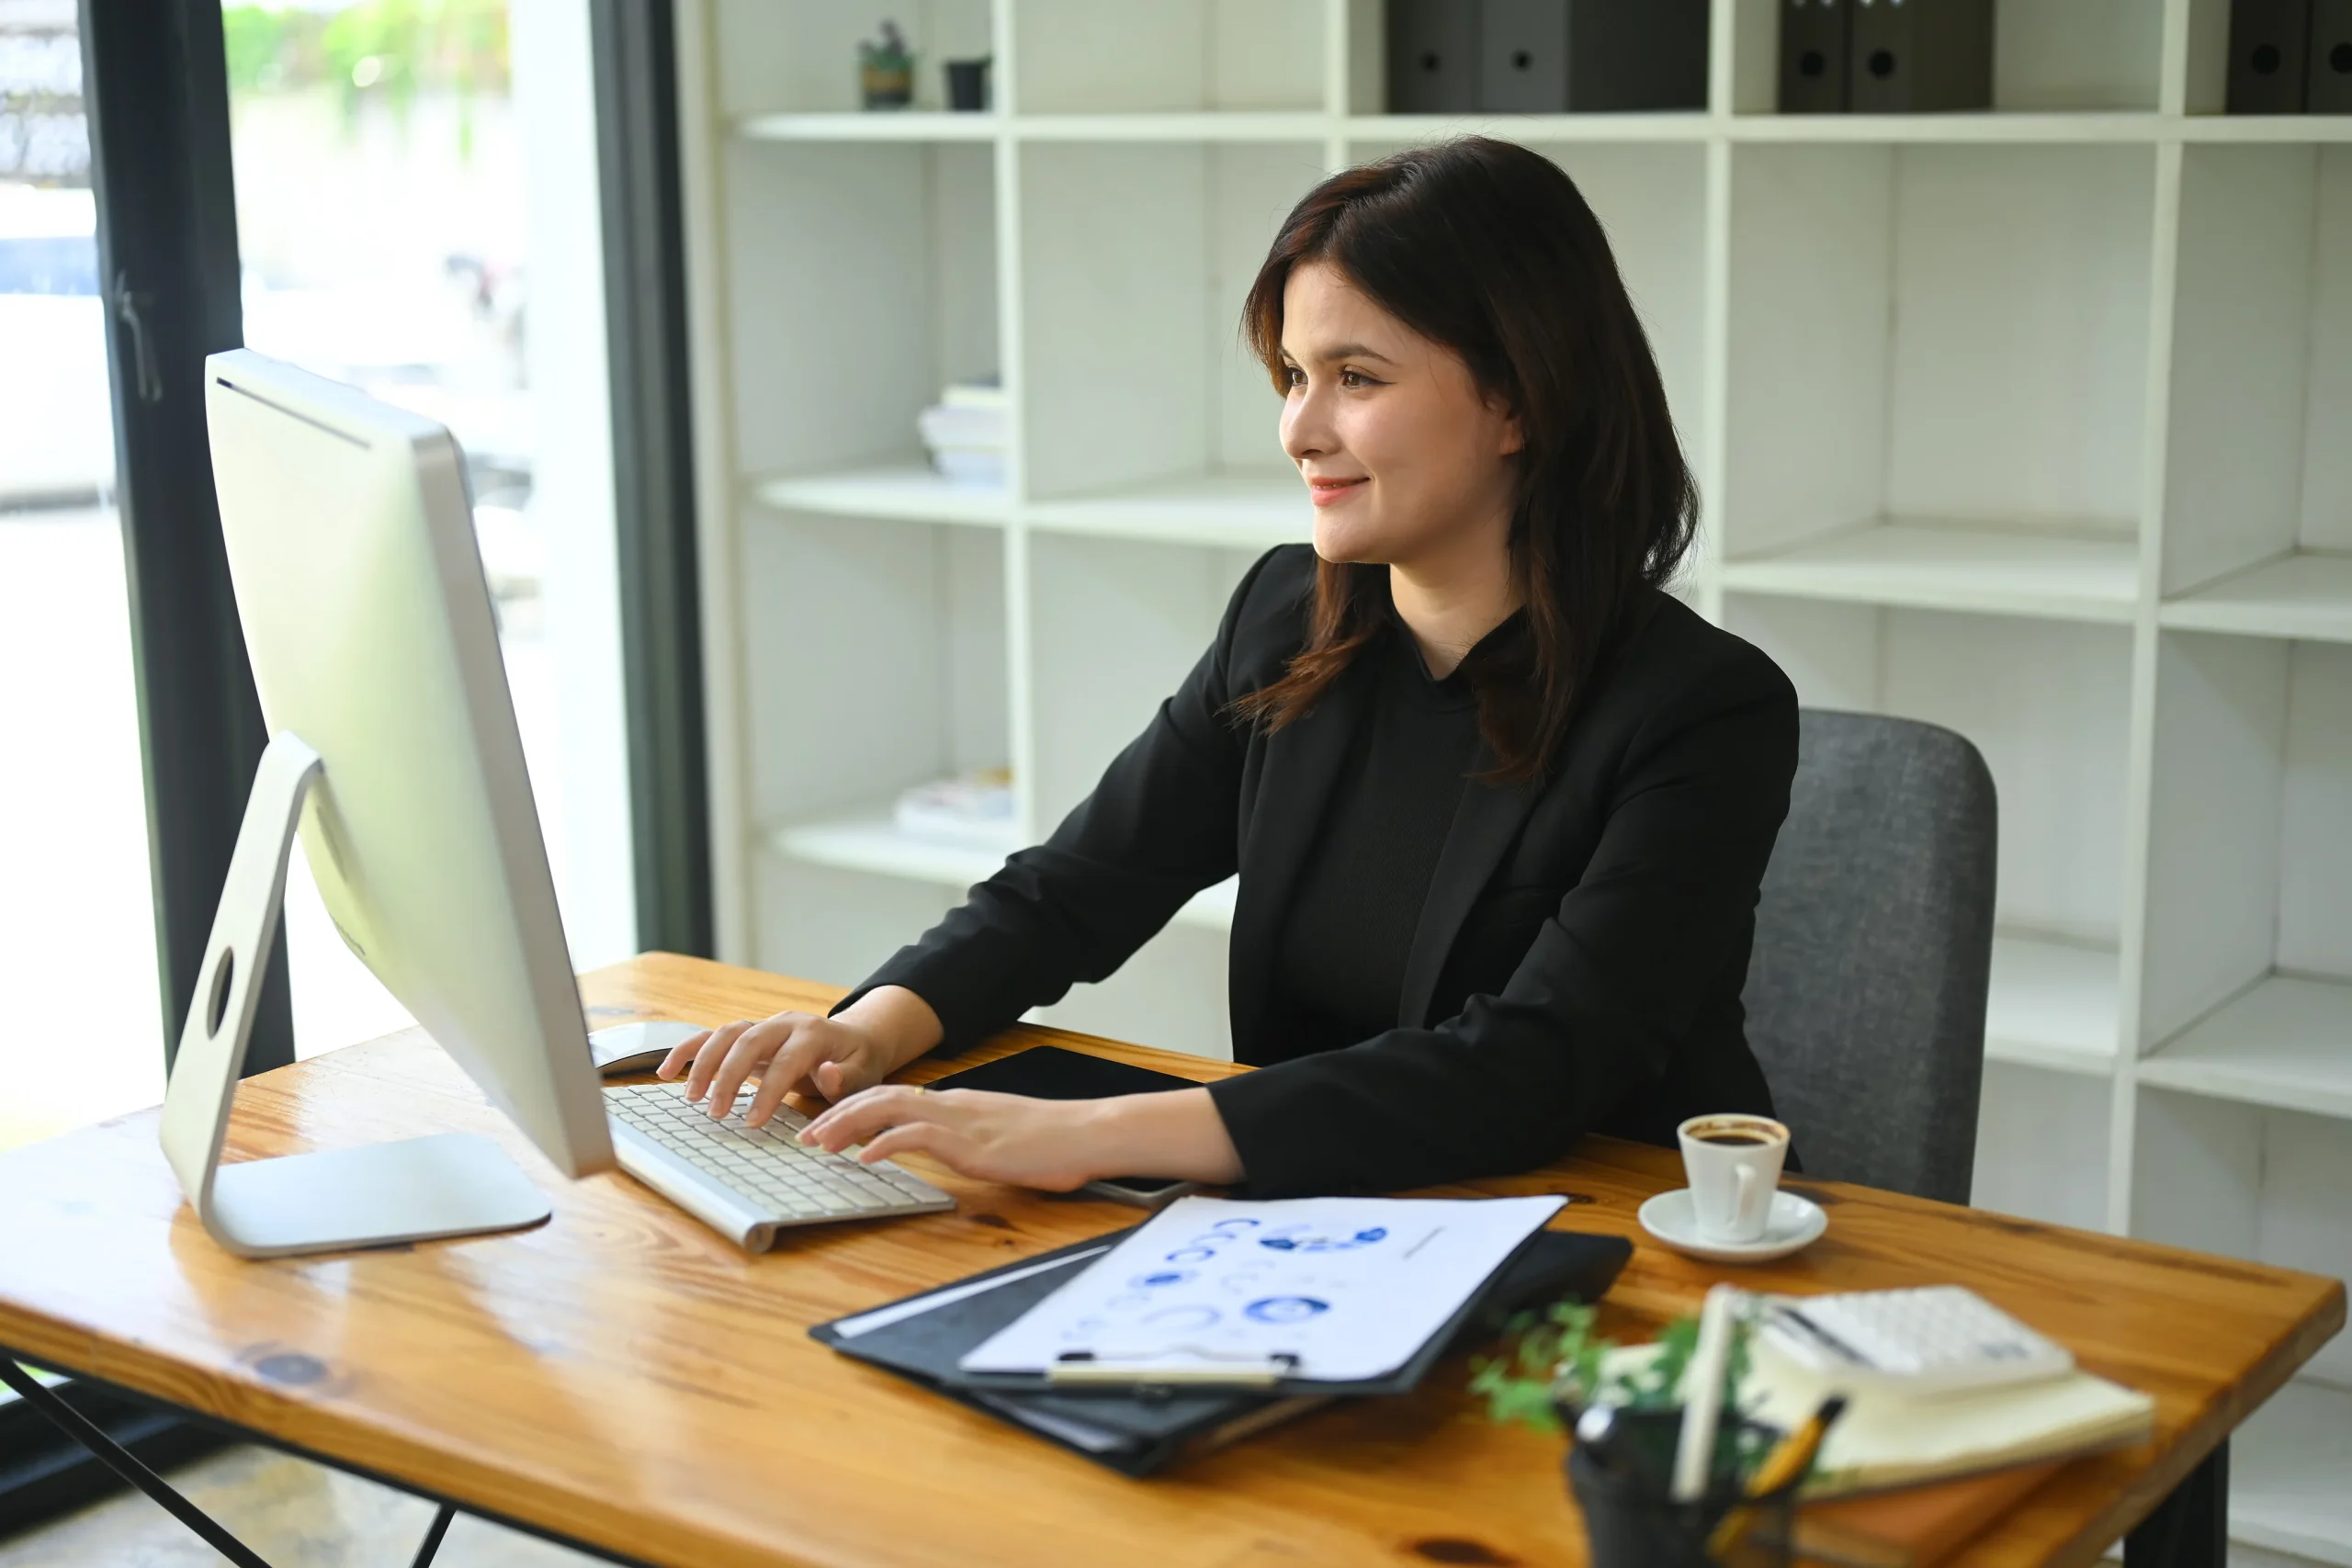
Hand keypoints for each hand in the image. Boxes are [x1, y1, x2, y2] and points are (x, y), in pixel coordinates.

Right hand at [655, 1011, 907, 1127]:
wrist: (855, 1041)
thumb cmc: (858, 1063)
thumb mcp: (863, 1074)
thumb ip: (844, 1078)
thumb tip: (825, 1073)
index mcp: (814, 1034)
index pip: (787, 1061)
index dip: (768, 1092)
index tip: (752, 1122)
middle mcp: (785, 1023)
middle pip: (749, 1041)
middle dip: (728, 1076)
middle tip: (715, 1113)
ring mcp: (764, 1025)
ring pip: (725, 1034)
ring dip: (703, 1063)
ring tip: (691, 1098)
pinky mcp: (748, 1033)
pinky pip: (712, 1036)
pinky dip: (688, 1050)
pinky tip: (666, 1071)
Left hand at [797, 1086, 1108, 1190]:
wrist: (1088, 1133)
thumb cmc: (1053, 1142)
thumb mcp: (1001, 1139)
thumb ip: (971, 1141)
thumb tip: (953, 1152)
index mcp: (957, 1105)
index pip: (895, 1097)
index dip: (856, 1108)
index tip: (827, 1125)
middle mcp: (952, 1106)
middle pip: (881, 1097)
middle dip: (839, 1113)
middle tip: (806, 1134)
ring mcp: (960, 1121)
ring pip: (890, 1109)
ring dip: (849, 1124)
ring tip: (820, 1142)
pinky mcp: (971, 1143)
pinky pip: (918, 1135)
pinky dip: (886, 1142)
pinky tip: (866, 1156)